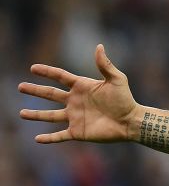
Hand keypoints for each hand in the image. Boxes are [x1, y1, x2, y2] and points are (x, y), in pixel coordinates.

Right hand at [18, 44, 138, 142]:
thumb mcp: (116, 79)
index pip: (60, 77)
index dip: (47, 72)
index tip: (33, 68)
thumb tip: (99, 46)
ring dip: (36, 115)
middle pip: (50, 94)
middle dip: (35, 90)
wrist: (131, 121)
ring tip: (21, 113)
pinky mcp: (78, 132)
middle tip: (20, 86)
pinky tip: (37, 139)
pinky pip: (60, 136)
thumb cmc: (126, 99)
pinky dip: (49, 138)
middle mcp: (75, 101)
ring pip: (50, 116)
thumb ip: (105, 64)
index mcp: (82, 87)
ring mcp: (75, 117)